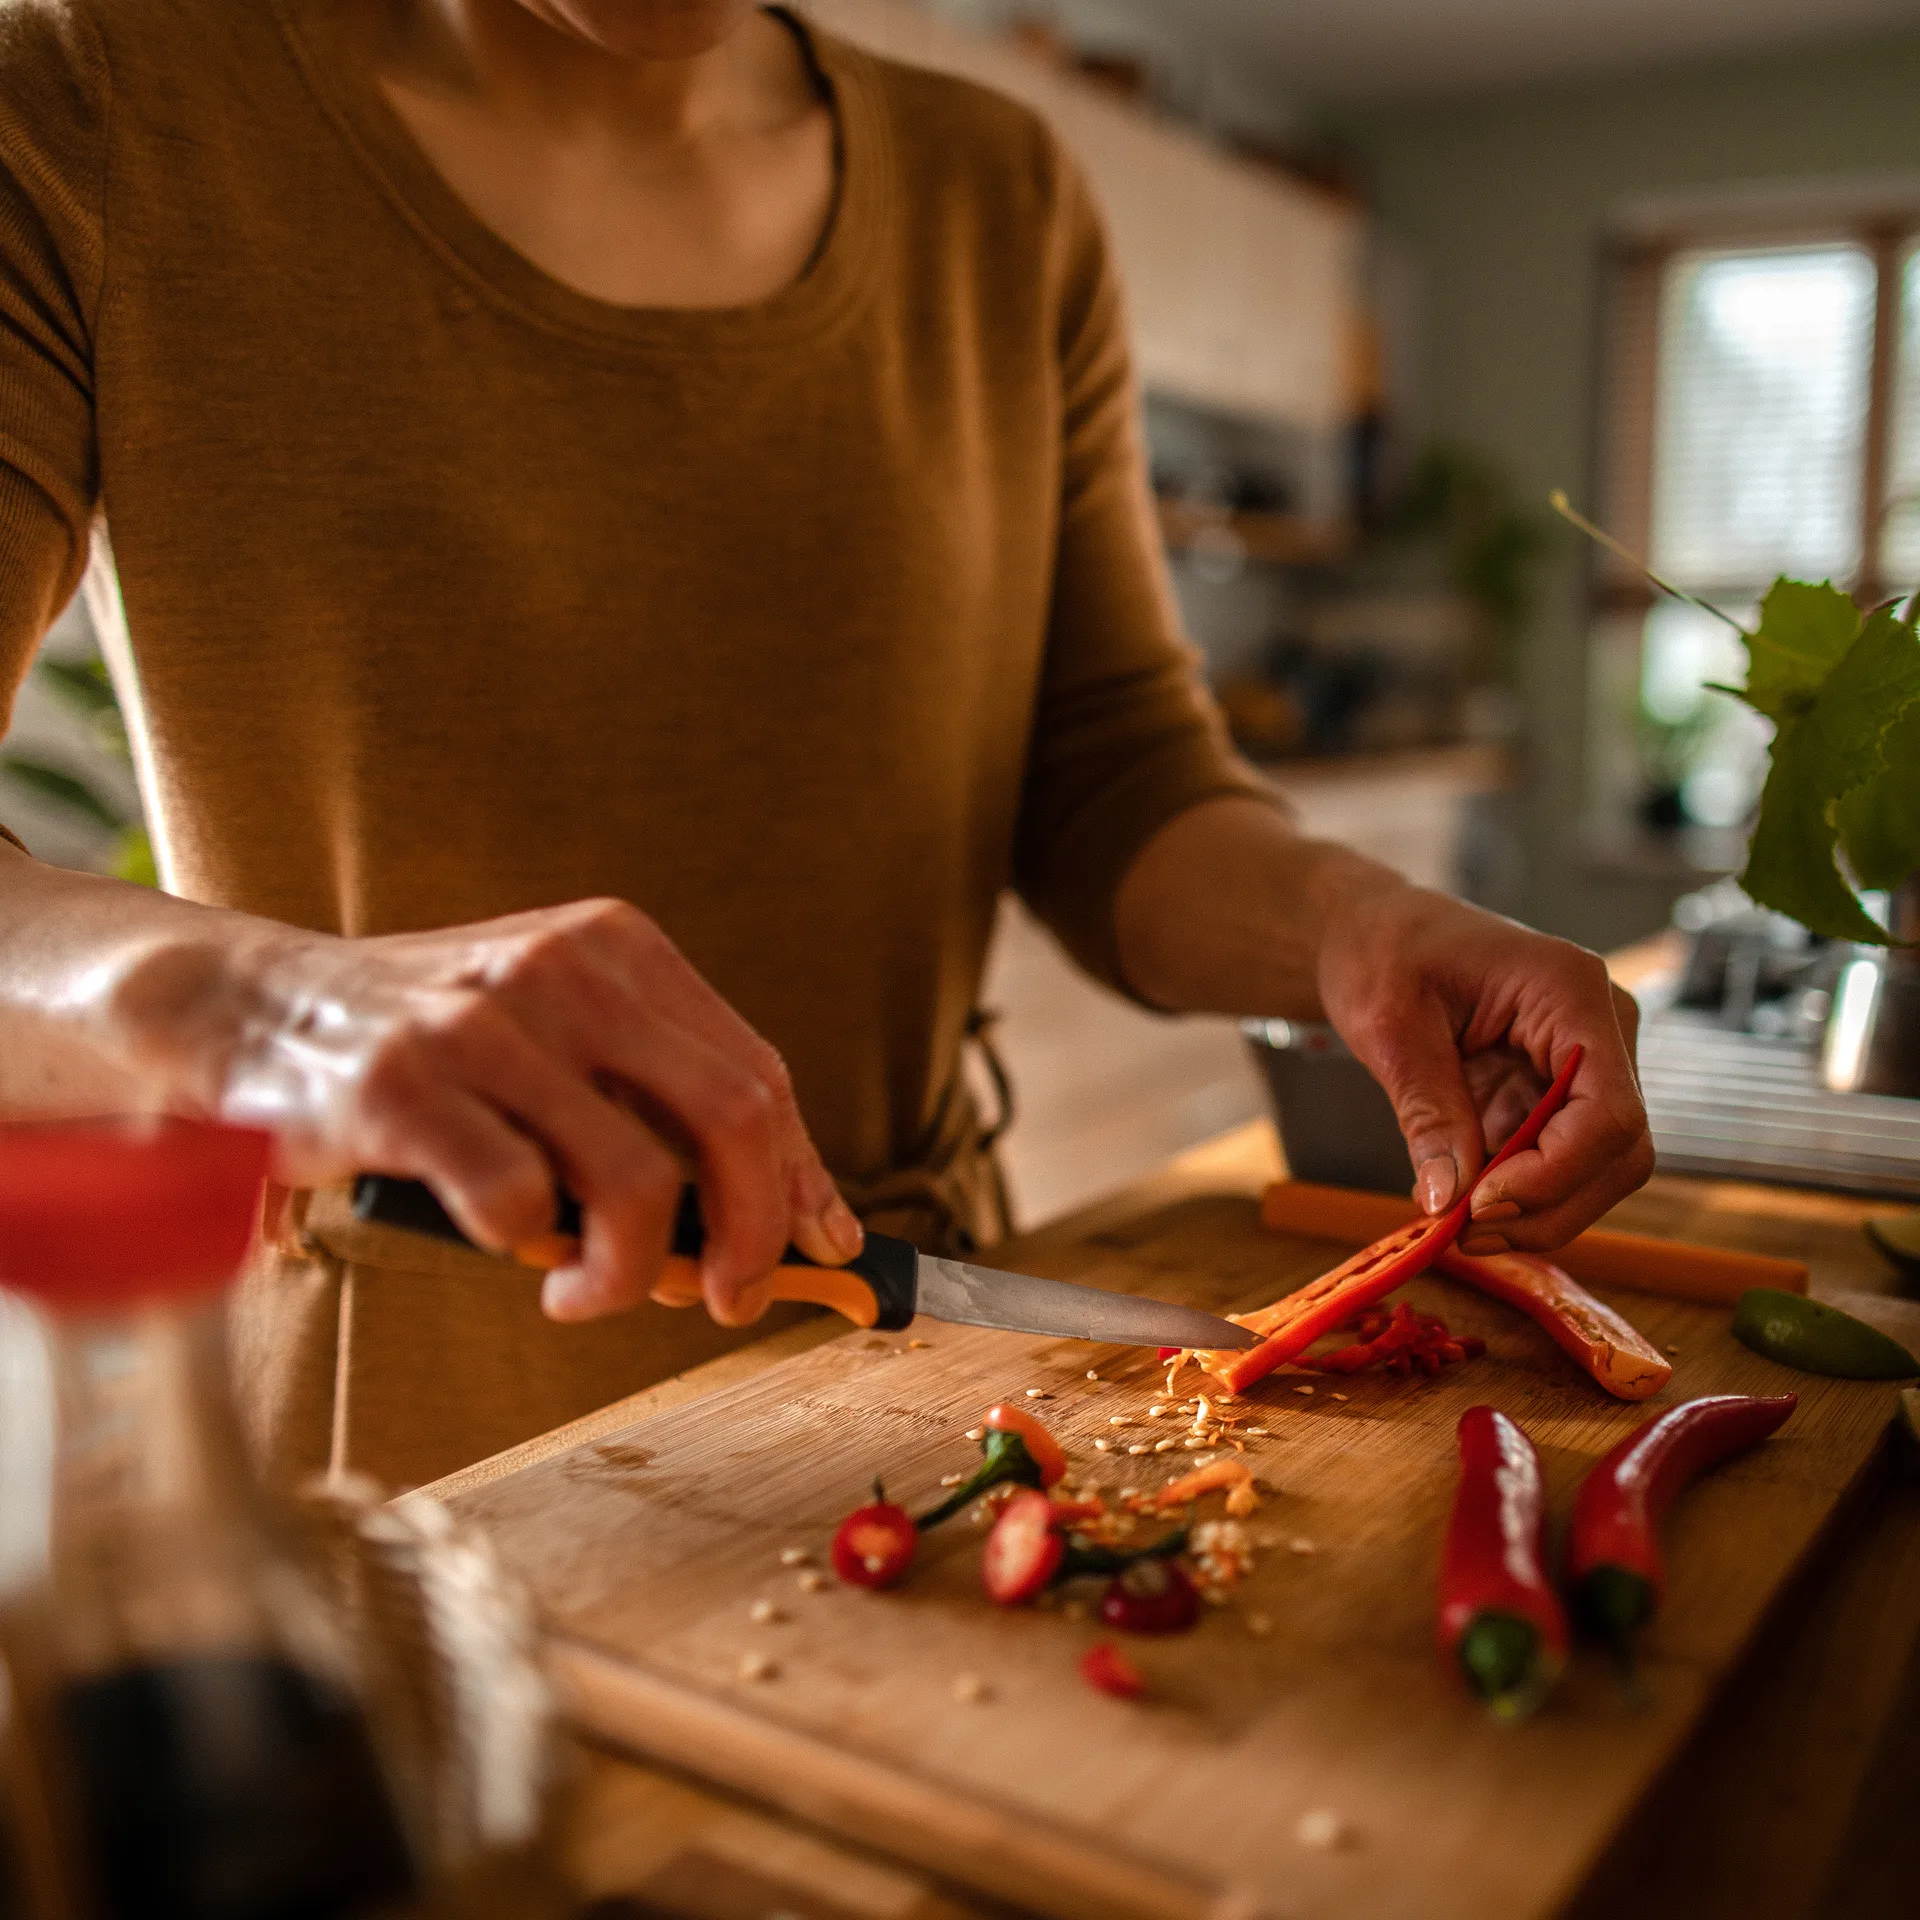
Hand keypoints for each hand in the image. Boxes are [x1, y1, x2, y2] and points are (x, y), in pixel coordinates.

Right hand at [101, 897, 861, 1323]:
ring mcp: (481, 1022)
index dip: (801, 1176)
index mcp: (617, 949)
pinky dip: (530, 1249)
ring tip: (585, 1293)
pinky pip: (517, 1201)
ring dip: (630, 1269)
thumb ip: (657, 1108)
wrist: (242, 1003)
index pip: (756, 1074)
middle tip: (726, 1299)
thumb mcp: (554, 1040)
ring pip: (636, 1178)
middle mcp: (562, 968)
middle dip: (755, 1232)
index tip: (823, 1249)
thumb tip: (792, 1218)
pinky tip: (506, 1247)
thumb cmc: (424, 1045)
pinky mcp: (400, 1084)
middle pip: (732, 1116)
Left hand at [1315, 875, 1652, 1251]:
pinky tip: (1456, 1198)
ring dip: (1531, 1211)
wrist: (1376, 929)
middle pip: (1617, 1152)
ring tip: (1452, 1222)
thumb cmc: (1383, 951)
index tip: (1483, 1206)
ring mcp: (1586, 1064)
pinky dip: (1513, 1193)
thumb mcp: (1390, 1026)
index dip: (1557, 1174)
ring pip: (1596, 1170)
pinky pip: (1557, 1161)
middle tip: (1463, 1233)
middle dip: (1547, 1207)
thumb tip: (1448, 1202)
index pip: (1609, 1110)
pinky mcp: (1557, 1092)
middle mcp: (1599, 1028)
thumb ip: (1427, 1111)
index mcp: (1570, 991)